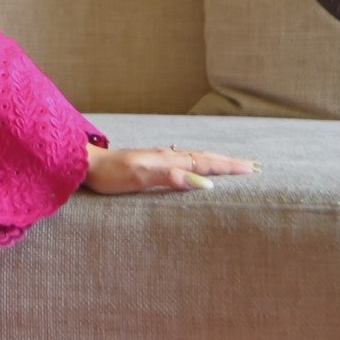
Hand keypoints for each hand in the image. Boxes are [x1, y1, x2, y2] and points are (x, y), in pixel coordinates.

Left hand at [82, 142, 259, 195]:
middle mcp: (167, 156)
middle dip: (230, 162)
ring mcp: (159, 158)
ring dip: (216, 161)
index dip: (230, 167)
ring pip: (195, 157)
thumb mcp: (141, 178)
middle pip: (205, 157)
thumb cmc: (110, 174)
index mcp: (169, 160)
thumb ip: (171, 178)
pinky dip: (197, 162)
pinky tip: (193, 162)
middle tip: (253, 166)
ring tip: (232, 164)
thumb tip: (204, 183)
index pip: (206, 163)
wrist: (86, 165)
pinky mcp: (150, 162)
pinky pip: (183, 161)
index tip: (253, 170)